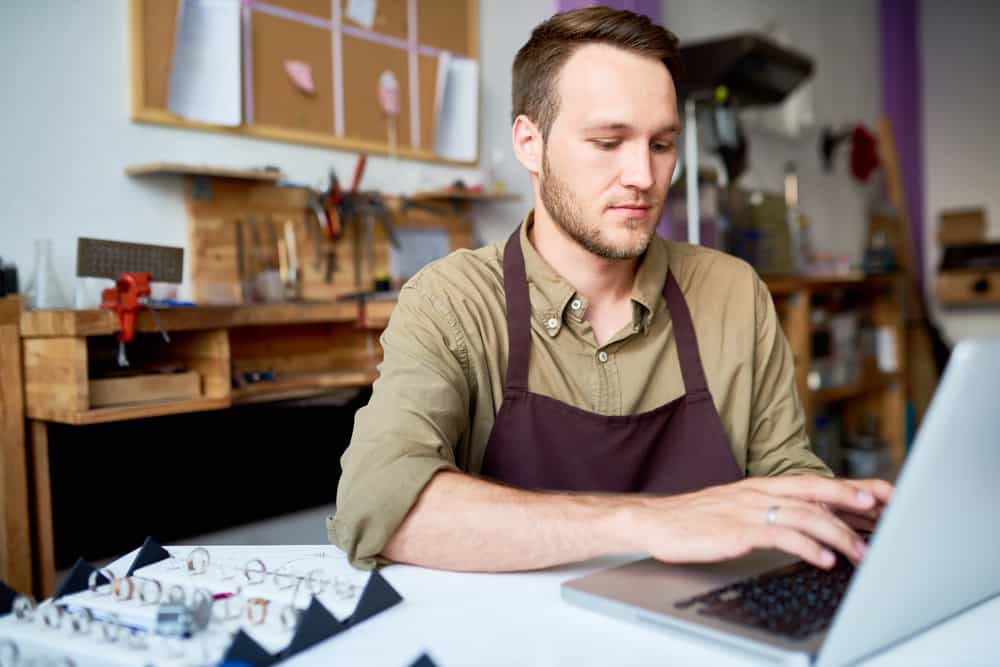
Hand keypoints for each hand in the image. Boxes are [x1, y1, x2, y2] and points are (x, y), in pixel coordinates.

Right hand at [625, 475, 893, 569]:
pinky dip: (806, 547)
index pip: (813, 481)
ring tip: (861, 551)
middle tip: (883, 509)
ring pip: (804, 515)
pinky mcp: (737, 530)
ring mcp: (748, 510)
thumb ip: (772, 511)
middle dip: (852, 499)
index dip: (850, 486)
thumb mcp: (738, 508)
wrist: (655, 521)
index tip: (883, 493)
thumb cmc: (696, 518)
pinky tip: (823, 559)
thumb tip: (810, 522)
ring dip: (837, 533)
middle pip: (814, 491)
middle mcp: (759, 493)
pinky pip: (779, 536)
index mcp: (761, 486)